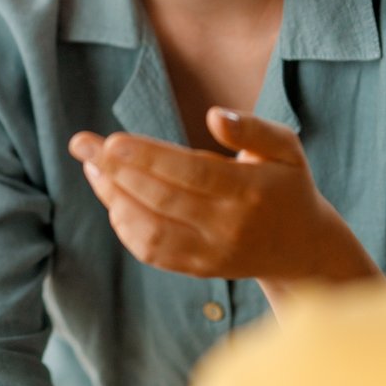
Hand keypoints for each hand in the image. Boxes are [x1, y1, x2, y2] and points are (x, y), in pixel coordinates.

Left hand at [69, 106, 375, 285]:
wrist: (303, 248)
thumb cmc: (288, 185)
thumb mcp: (286, 148)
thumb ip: (253, 129)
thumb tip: (215, 116)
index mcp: (250, 192)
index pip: (192, 173)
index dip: (150, 158)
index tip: (111, 141)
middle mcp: (228, 227)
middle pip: (162, 199)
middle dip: (116, 171)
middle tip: (82, 143)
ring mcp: (211, 254)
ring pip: (150, 231)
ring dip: (113, 198)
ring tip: (91, 167)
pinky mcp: (198, 269)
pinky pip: (152, 251)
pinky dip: (125, 226)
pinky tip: (112, 197)